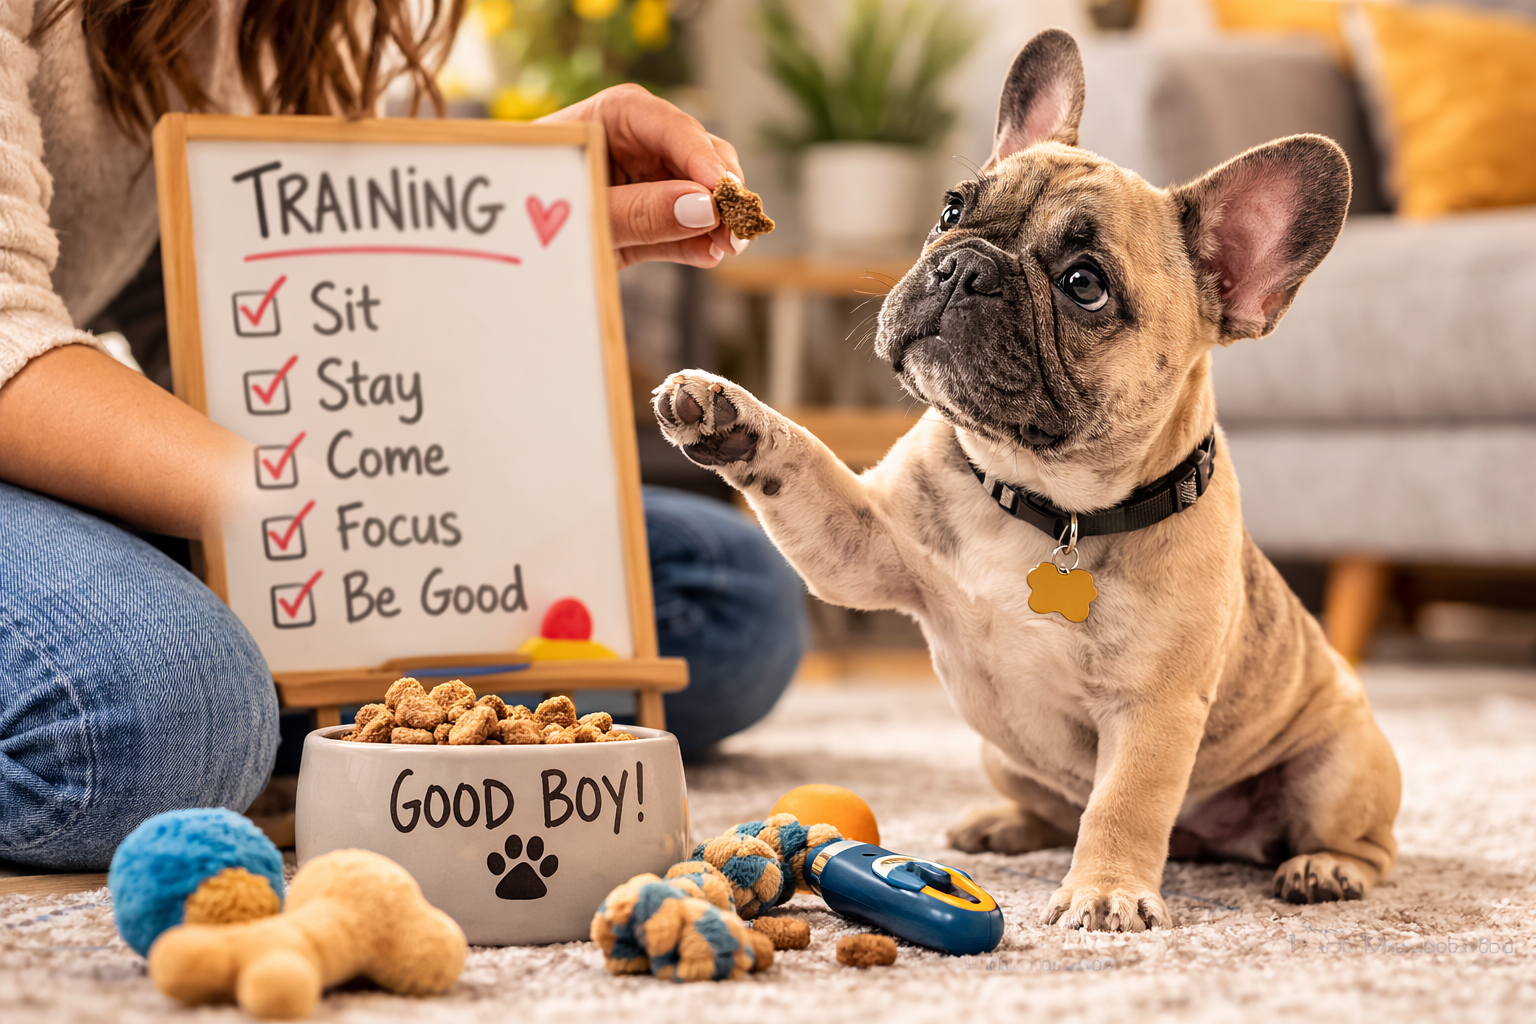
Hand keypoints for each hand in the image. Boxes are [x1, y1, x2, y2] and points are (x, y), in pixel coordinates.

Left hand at [539, 84, 748, 269]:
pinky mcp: (653, 217)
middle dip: (720, 188)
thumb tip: (702, 207)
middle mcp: (637, 142)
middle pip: (697, 152)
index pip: (667, 124)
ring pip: (702, 189)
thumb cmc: (528, 214)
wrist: (510, 247)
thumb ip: (639, 212)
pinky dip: (701, 241)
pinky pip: (688, 225)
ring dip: (718, 218)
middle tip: (735, 227)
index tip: (723, 190)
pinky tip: (710, 256)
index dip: (700, 155)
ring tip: (725, 247)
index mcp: (610, 117)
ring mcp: (648, 178)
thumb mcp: (584, 213)